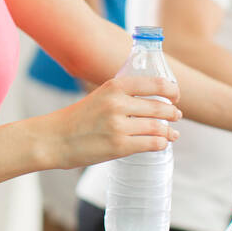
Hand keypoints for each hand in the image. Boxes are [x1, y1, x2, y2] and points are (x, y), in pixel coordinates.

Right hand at [47, 75, 180, 169]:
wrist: (54, 139)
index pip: (155, 84)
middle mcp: (118, 104)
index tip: (175, 96)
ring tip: (173, 133)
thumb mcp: (99, 96)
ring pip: (158, 127)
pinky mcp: (119, 146)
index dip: (171, 90)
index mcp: (114, 86)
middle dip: (172, 113)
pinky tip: (162, 143)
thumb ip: (122, 95)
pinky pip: (151, 143)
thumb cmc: (77, 118)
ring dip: (170, 131)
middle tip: (177, 115)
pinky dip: (161, 143)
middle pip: (160, 107)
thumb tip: (151, 99)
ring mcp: (119, 126)